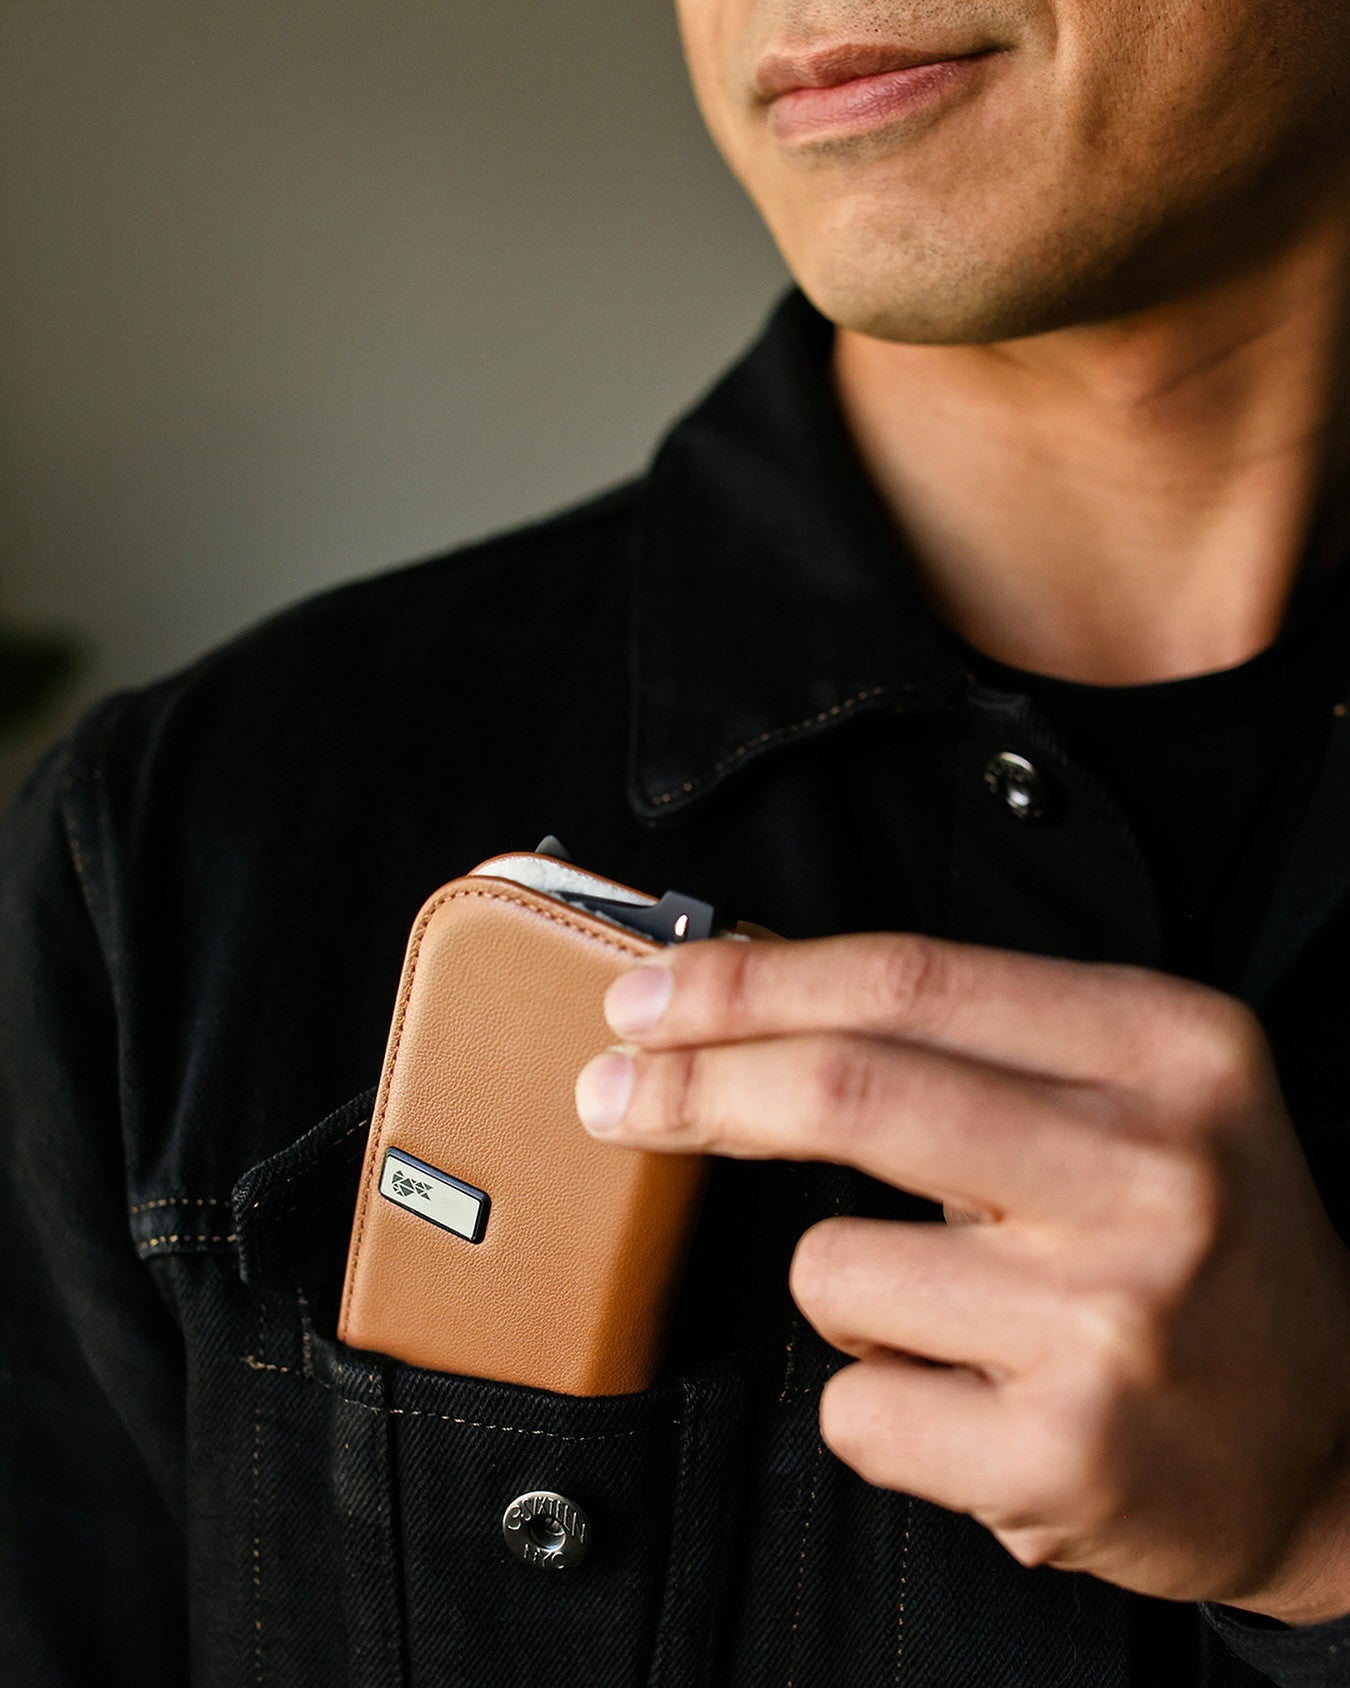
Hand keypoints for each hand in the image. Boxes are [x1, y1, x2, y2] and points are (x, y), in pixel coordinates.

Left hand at [574, 932, 1349, 1623]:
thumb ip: (970, 1039)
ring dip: (845, 1286)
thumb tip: (742, 1003)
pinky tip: (977, 1398)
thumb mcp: (1135, 1091)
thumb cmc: (1198, 1240)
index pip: (907, 981)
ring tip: (956, 1314)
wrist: (1332, 1443)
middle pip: (846, 1093)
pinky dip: (876, 1396)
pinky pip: (853, 1403)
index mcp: (1166, 1047)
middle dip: (692, 1087)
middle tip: (610, 1094)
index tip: (646, 995)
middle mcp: (1151, 1172)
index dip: (749, 982)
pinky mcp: (1065, 1455)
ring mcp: (1109, 1320)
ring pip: (828, 1268)